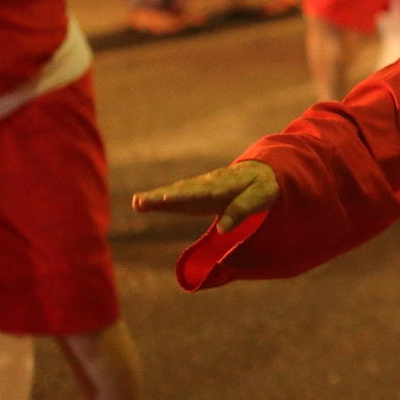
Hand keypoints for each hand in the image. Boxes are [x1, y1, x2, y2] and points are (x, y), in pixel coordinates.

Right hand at [131, 161, 280, 233]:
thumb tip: (223, 229)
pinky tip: (141, 204)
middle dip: (162, 197)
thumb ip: (243, 209)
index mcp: (226, 185)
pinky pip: (177, 196)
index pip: (203, 192)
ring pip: (176, 192)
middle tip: (140, 201)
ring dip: (156, 198)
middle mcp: (208, 184)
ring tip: (136, 203)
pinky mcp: (196, 194)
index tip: (166, 199)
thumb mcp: (262, 196)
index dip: (185, 196)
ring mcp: (200, 187)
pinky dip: (159, 200)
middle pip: (183, 191)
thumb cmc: (262, 185)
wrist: (260, 171)